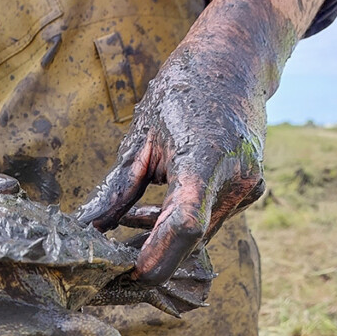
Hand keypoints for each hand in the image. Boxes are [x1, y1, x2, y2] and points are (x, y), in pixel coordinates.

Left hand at [76, 41, 265, 283]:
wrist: (234, 62)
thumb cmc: (181, 92)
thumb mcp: (140, 140)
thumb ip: (116, 192)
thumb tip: (85, 230)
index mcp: (206, 160)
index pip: (184, 227)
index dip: (155, 257)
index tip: (123, 274)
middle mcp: (235, 180)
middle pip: (190, 241)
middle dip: (151, 259)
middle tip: (111, 264)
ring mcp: (248, 188)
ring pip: (199, 237)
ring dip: (161, 241)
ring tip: (124, 226)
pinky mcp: (250, 191)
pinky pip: (209, 222)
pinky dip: (177, 225)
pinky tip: (148, 213)